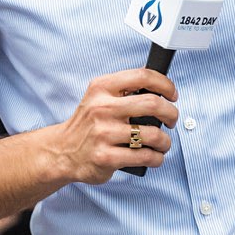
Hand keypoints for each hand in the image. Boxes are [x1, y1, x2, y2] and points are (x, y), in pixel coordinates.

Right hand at [45, 68, 178, 182]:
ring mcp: (103, 133)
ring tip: (163, 143)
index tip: (172, 94)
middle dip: (171, 113)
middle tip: (172, 120)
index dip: (164, 84)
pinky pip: (144, 156)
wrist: (62, 151)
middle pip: (153, 104)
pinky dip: (156, 158)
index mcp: (102, 88)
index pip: (142, 76)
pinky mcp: (106, 157)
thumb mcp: (98, 96)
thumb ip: (123, 88)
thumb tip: (157, 82)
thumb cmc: (88, 123)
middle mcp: (102, 108)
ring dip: (165, 141)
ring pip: (152, 134)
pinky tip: (154, 156)